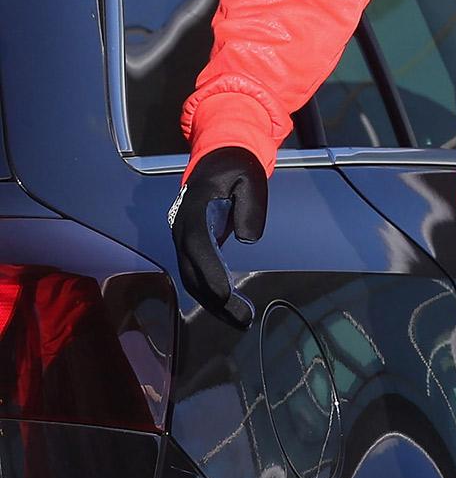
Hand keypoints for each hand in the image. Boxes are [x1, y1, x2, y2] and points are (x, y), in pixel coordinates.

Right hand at [168, 147, 268, 328]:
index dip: (210, 271)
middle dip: (214, 298)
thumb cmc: (236, 167)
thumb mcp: (250, 177)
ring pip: (192, 277)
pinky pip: (197, 273)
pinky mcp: (192, 246)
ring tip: (240, 319)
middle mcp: (182, 228)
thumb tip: (247, 239)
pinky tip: (230, 307)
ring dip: (213, 301)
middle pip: (192, 270)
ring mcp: (184, 238)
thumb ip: (250, 205)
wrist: (217, 158)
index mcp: (194, 209)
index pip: (198, 246)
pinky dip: (211, 292)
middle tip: (243, 318)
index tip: (226, 295)